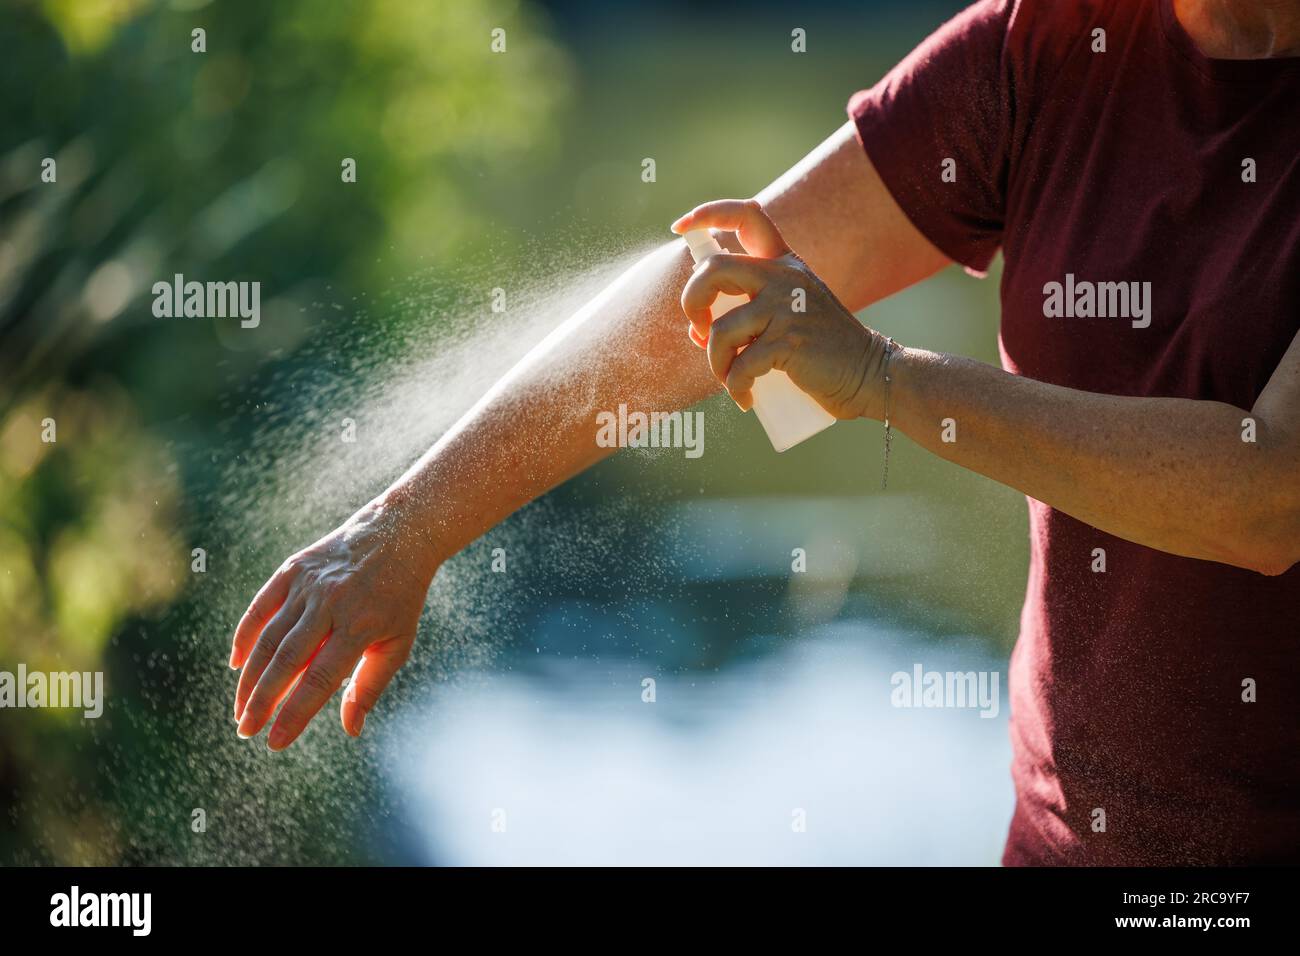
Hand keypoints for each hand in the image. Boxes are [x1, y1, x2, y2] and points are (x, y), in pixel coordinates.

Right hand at [229, 496, 436, 749]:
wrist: (396, 535)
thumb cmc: (399, 599)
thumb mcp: (398, 643)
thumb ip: (370, 686)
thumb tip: (351, 730)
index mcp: (360, 625)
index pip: (320, 679)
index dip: (295, 712)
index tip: (274, 742)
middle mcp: (331, 604)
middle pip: (287, 660)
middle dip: (262, 701)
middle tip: (245, 730)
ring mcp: (309, 584)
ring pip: (269, 637)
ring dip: (250, 677)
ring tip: (241, 709)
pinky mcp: (293, 569)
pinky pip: (260, 607)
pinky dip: (244, 635)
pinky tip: (235, 664)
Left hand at [671, 198, 887, 418]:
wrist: (869, 373)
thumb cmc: (821, 350)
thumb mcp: (788, 312)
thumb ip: (749, 309)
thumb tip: (697, 327)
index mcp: (784, 262)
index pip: (747, 216)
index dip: (708, 213)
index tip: (681, 226)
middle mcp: (785, 276)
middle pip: (714, 269)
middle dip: (691, 302)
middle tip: (698, 329)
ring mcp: (788, 307)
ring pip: (720, 329)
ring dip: (716, 363)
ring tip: (730, 380)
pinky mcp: (790, 341)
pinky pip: (741, 365)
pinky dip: (735, 388)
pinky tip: (745, 399)